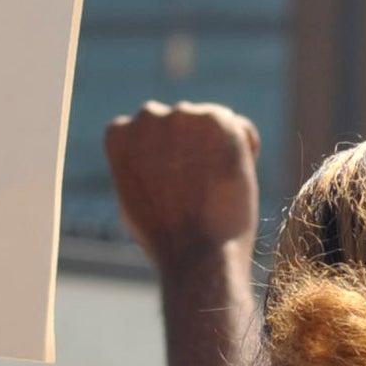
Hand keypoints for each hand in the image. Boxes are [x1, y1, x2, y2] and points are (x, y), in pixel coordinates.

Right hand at [106, 101, 259, 266]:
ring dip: (217, 147)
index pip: (149, 130)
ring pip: (210, 123)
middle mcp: (147, 116)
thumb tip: (152, 152)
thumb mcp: (132, 195)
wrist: (196, 250)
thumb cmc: (164, 235)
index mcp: (119, 133)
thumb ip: (138, 163)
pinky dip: (245, 149)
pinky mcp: (218, 120)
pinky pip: (240, 127)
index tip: (176, 181)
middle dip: (191, 147)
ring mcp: (183, 115)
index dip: (166, 155)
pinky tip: (235, 178)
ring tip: (216, 187)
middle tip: (201, 185)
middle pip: (179, 123)